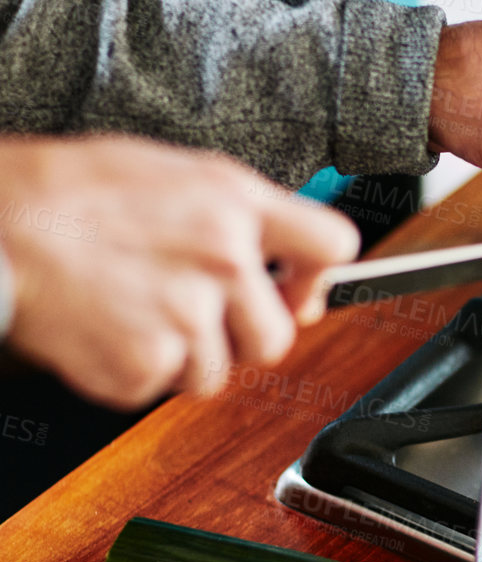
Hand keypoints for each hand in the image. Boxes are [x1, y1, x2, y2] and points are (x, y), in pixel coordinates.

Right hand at [0, 138, 358, 407]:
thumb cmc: (68, 192)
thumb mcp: (170, 173)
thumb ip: (237, 215)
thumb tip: (285, 262)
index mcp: (233, 203)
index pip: (333, 244)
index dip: (318, 276)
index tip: (299, 288)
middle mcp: (221, 260)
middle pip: (276, 337)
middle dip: (240, 337)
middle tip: (189, 312)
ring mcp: (185, 316)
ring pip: (216, 373)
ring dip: (181, 356)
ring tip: (130, 309)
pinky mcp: (145, 364)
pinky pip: (159, 388)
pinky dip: (132, 370)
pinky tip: (104, 327)